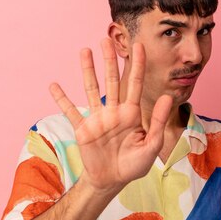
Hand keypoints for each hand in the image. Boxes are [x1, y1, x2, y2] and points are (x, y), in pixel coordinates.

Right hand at [49, 38, 172, 196]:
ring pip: (91, 89)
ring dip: (87, 70)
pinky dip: (62, 100)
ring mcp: (98, 118)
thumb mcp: (151, 146)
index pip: (135, 83)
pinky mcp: (83, 129)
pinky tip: (54, 85)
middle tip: (106, 39)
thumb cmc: (133, 165)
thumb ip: (157, 122)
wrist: (111, 181)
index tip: (139, 45)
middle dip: (109, 60)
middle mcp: (114, 111)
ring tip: (84, 51)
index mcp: (132, 113)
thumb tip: (166, 97)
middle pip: (111, 80)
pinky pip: (71, 111)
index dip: (138, 64)